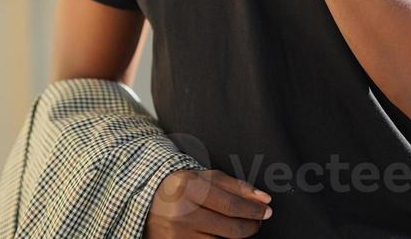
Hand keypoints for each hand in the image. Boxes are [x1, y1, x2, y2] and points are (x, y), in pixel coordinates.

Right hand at [144, 168, 271, 237]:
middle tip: (256, 221)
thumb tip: (264, 199)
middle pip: (231, 229)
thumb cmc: (179, 188)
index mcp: (190, 188)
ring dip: (234, 236)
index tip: (266, 211)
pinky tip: (216, 233)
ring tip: (234, 226)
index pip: (232, 205)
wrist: (144, 202)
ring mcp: (178, 235)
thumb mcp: (204, 178)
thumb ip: (236, 186)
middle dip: (250, 226)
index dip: (254, 211)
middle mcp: (183, 213)